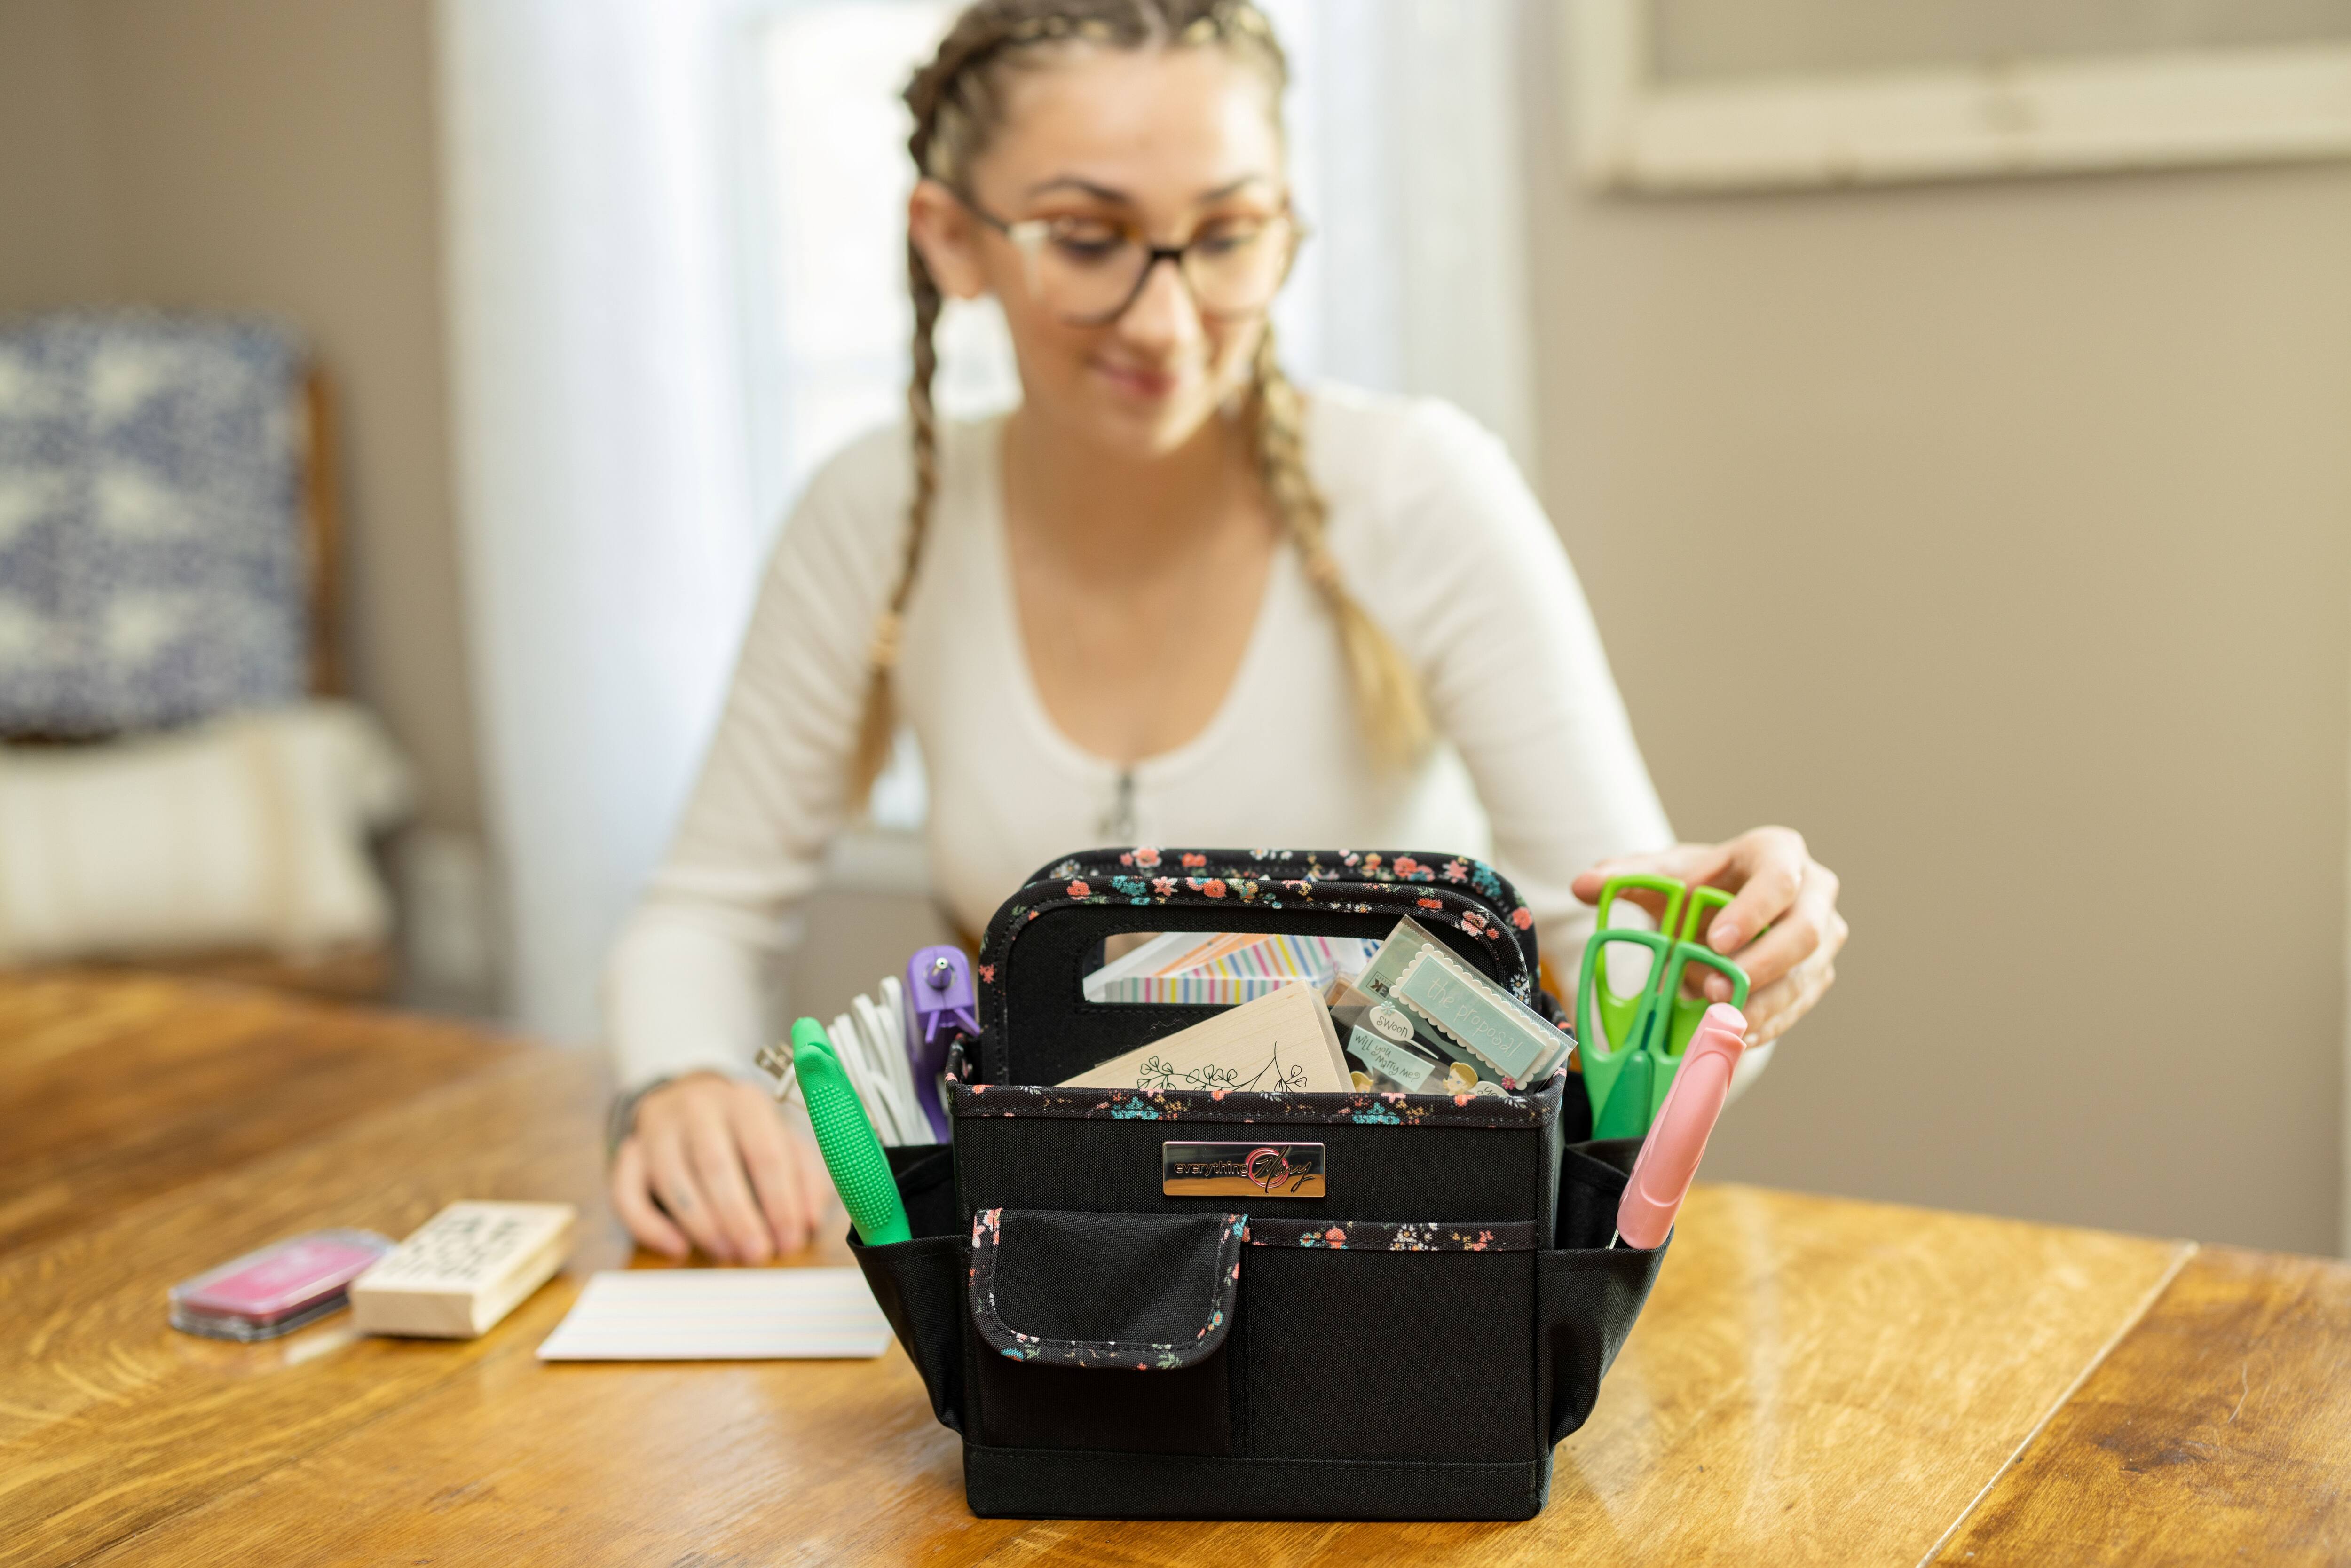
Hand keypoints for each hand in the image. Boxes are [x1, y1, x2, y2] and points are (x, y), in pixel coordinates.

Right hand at [609, 1071, 833, 1261]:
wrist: (690, 1099)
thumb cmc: (747, 1133)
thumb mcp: (784, 1143)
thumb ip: (804, 1179)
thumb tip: (811, 1223)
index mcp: (746, 1102)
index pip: (765, 1152)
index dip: (780, 1201)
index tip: (791, 1240)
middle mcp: (699, 1108)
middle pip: (715, 1163)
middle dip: (739, 1216)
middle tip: (757, 1254)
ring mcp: (658, 1129)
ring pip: (672, 1177)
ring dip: (701, 1223)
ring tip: (726, 1253)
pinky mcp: (629, 1154)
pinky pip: (627, 1192)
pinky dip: (650, 1227)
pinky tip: (678, 1249)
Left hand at [1571, 826, 1845, 1048]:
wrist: (1723, 908)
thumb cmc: (1697, 884)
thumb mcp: (1664, 875)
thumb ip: (1626, 877)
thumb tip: (1584, 884)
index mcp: (1779, 852)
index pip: (1778, 878)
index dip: (1753, 911)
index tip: (1716, 940)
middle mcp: (1814, 891)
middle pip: (1805, 932)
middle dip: (1761, 965)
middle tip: (1714, 989)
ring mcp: (1822, 936)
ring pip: (1805, 976)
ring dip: (1762, 1004)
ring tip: (1719, 1024)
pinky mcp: (1816, 974)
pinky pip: (1797, 1005)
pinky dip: (1765, 1024)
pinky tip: (1733, 1038)